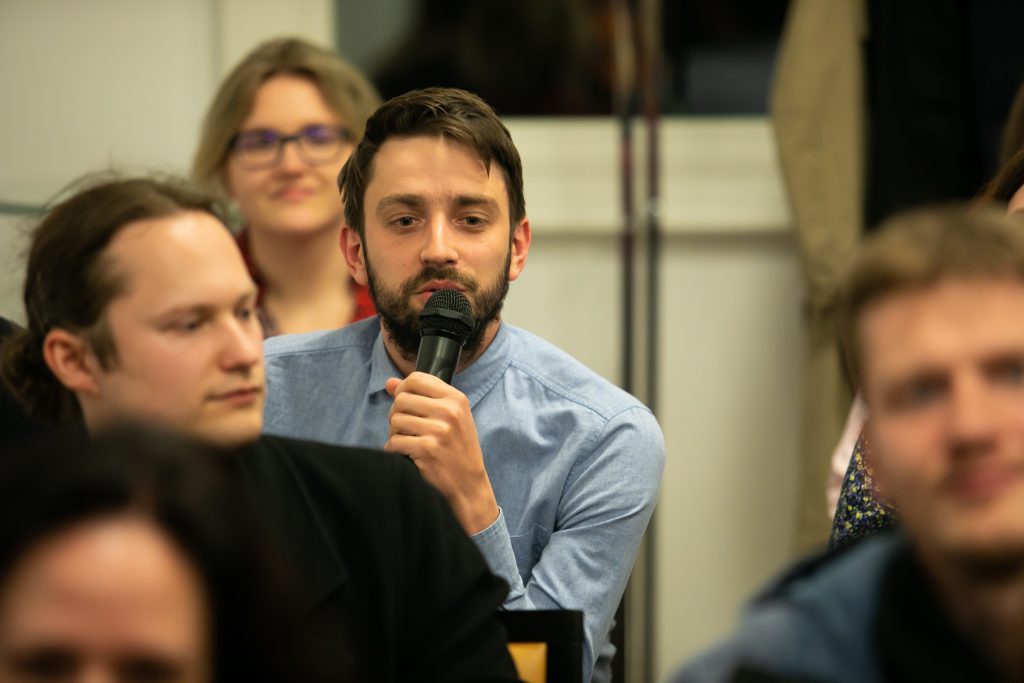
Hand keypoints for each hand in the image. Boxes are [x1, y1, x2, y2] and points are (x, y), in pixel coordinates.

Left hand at [385, 372, 499, 533]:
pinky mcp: (427, 450)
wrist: (469, 486)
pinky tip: (407, 456)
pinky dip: (394, 450)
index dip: (403, 389)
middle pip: (401, 400)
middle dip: (397, 415)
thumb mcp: (450, 418)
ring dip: (395, 434)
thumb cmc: (457, 450)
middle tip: (406, 429)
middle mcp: (449, 412)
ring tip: (409, 443)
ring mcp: (439, 431)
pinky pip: (394, 442)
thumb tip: (390, 383)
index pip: (417, 379)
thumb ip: (422, 398)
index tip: (404, 404)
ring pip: (395, 420)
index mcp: (456, 399)